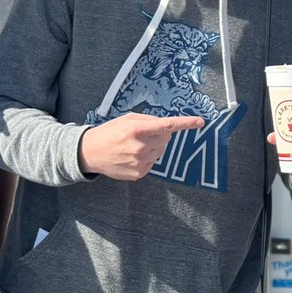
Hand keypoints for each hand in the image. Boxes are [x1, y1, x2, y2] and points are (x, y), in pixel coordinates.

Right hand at [78, 113, 205, 179]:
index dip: (186, 123)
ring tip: (134, 145)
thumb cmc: (110, 132)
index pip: (167, 125)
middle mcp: (140, 147)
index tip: (201, 122)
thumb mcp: (127, 119)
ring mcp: (139, 162)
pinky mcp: (139, 173)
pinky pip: (153, 162)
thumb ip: (148, 120)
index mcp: (137, 130)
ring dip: (153, 146)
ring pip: (160, 151)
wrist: (90, 153)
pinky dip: (147, 158)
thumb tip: (166, 126)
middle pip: (166, 139)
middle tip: (143, 134)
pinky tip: (132, 155)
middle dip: (160, 135)